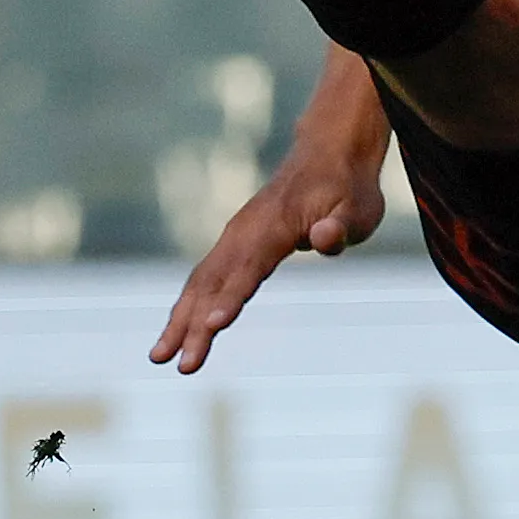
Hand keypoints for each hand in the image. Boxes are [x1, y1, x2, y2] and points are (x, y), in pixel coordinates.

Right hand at [150, 54, 388, 371]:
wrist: (329, 153)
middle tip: (179, 364)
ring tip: (159, 357)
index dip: (231, 298)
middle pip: (214, 283)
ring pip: (201, 282)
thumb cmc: (348, 188)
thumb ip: (341, 226)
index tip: (212, 327)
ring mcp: (235, 236)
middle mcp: (246, 232)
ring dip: (179, 320)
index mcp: (275, 226)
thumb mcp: (359, 208)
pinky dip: (187, 305)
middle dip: (193, 324)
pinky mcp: (234, 243)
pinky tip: (176, 332)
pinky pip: (205, 277)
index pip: (250, 268)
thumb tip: (323, 236)